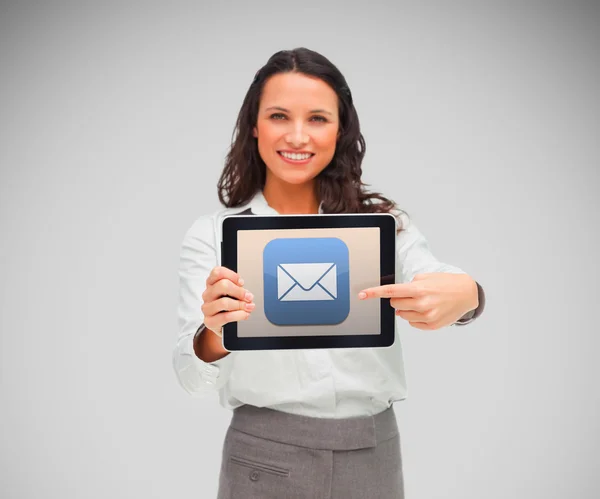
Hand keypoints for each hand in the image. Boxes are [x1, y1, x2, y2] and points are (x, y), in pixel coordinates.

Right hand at [201, 266, 254, 334]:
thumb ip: (239, 289)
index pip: (217, 272)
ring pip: (224, 302)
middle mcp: (207, 294)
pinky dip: (238, 315)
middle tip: (249, 297)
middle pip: (222, 285)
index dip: (232, 276)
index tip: (241, 282)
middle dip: (239, 291)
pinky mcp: (209, 321)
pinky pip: (225, 317)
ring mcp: (207, 308)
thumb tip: (247, 294)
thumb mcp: (233, 293)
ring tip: (249, 307)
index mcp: (212, 283)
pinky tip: (245, 314)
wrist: (222, 323)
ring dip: (240, 305)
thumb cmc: (228, 306)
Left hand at [358, 273, 478, 329]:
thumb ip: (408, 286)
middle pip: (394, 304)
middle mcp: (422, 304)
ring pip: (402, 315)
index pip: (391, 291)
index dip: (374, 293)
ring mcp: (427, 317)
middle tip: (411, 294)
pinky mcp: (432, 326)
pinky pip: (412, 323)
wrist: (467, 294)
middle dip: (398, 299)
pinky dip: (415, 317)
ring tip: (422, 302)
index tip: (362, 295)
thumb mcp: (426, 277)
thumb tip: (395, 297)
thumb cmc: (445, 283)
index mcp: (419, 289)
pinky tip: (427, 310)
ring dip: (407, 308)